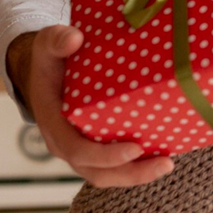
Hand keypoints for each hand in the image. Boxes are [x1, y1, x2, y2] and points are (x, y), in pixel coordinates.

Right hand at [6, 27, 173, 187]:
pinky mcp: (94, 144)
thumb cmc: (50, 58)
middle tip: (165, 163)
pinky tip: (162, 151)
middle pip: (97, 172)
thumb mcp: (48, 44)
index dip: (105, 155)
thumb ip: (58, 40)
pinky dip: (135, 163)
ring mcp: (80, 147)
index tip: (135, 148)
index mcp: (53, 122)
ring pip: (106, 174)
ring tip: (167, 163)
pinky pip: (113, 163)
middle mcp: (66, 142)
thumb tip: (75, 38)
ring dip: (137, 174)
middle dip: (131, 173)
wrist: (45, 70)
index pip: (77, 149)